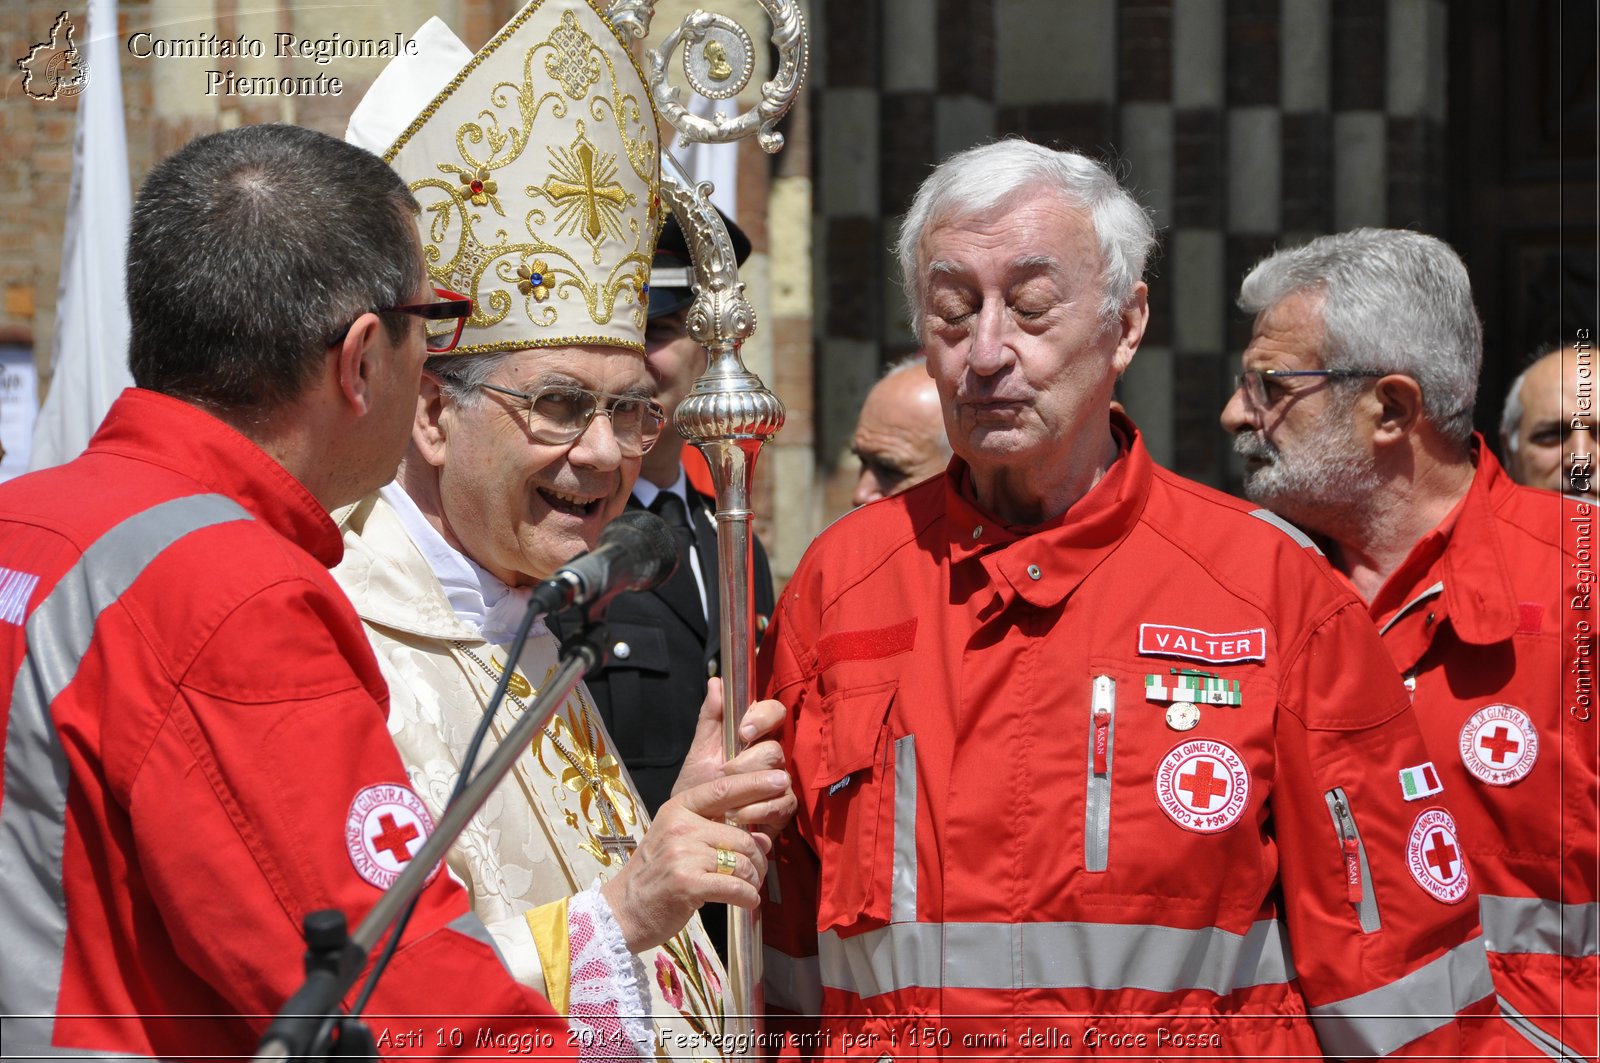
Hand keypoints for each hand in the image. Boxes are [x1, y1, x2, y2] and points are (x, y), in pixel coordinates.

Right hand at [600, 769, 784, 951]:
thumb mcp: (679, 840)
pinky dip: (747, 897)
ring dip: (753, 880)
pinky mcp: (688, 883)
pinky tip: (746, 902)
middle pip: (741, 836)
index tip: (779, 780)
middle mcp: (680, 826)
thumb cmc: (656, 875)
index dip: (754, 783)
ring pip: (742, 862)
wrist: (624, 910)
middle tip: (756, 873)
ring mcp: (683, 854)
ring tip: (748, 888)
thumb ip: (716, 832)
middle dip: (757, 858)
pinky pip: (735, 887)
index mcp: (678, 809)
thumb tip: (762, 838)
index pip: (723, 789)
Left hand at [674, 680, 794, 832]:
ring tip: (726, 801)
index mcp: (754, 737)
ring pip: (780, 776)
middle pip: (775, 748)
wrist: (696, 827)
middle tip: (723, 774)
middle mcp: (771, 757)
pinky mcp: (784, 809)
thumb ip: (710, 718)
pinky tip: (737, 816)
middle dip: (746, 763)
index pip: (774, 712)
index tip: (743, 731)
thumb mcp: (699, 752)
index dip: (763, 717)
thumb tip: (716, 682)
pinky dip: (758, 810)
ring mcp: (780, 783)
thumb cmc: (700, 787)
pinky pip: (783, 804)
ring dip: (749, 788)